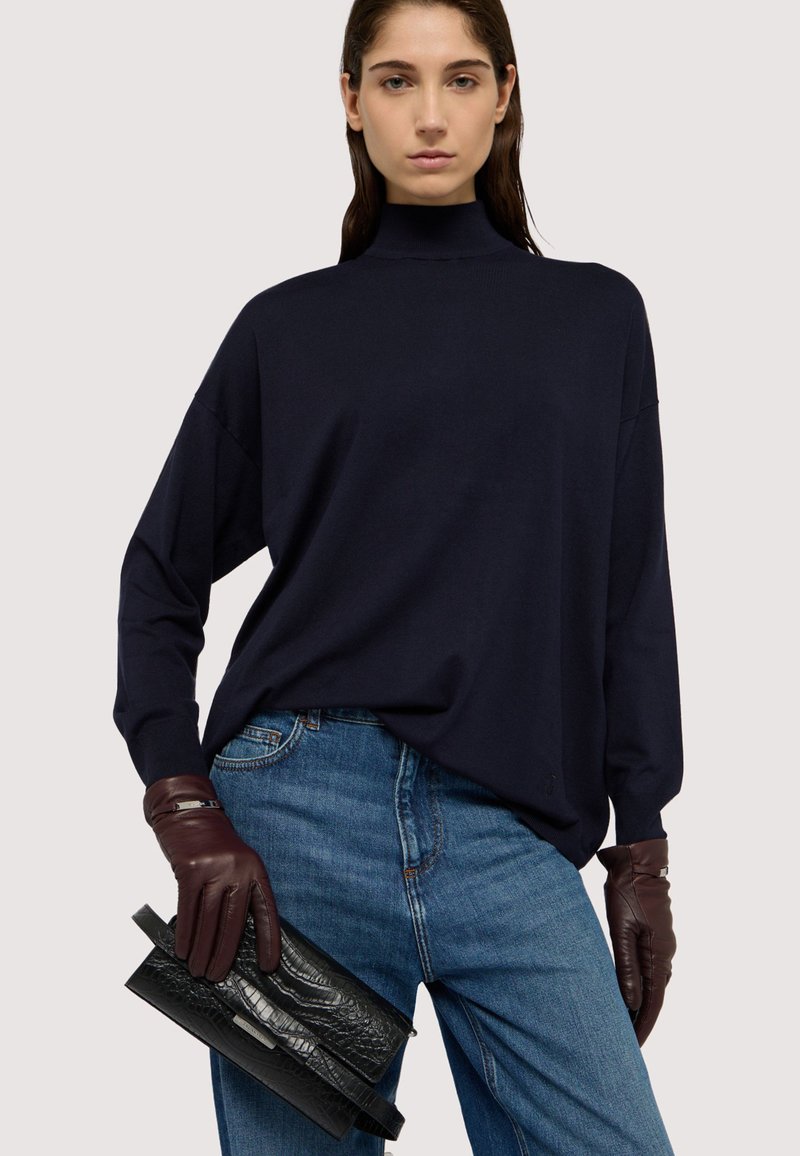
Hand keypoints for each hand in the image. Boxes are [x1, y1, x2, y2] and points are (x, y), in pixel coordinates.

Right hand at [143, 774, 280, 981]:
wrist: (189, 812)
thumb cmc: (212, 844)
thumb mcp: (236, 863)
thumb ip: (238, 891)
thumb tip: (233, 936)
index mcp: (254, 870)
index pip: (265, 910)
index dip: (268, 940)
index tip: (268, 966)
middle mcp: (237, 869)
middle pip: (233, 921)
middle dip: (224, 953)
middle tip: (217, 976)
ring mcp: (213, 868)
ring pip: (208, 920)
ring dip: (202, 949)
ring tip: (198, 970)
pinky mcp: (190, 869)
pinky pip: (187, 909)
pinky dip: (185, 933)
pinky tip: (183, 950)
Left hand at [596, 837, 675, 1046]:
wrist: (640, 862)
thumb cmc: (627, 893)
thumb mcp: (621, 929)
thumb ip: (626, 966)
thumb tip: (632, 1002)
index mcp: (659, 956)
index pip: (653, 1003)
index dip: (642, 1026)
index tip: (633, 1048)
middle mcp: (665, 955)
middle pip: (655, 998)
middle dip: (641, 1021)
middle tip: (626, 1045)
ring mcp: (663, 946)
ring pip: (654, 985)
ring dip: (642, 1005)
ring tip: (625, 1024)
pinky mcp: (656, 936)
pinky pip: (651, 970)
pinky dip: (641, 986)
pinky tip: (630, 991)